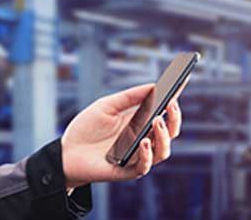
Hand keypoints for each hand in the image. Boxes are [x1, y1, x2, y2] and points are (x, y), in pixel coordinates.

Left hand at [60, 82, 184, 190]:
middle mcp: (143, 140)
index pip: (163, 111)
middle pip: (170, 132)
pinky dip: (147, 155)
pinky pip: (143, 166)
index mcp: (140, 123)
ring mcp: (137, 156)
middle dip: (175, 118)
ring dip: (164, 137)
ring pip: (162, 151)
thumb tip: (153, 85)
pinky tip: (143, 142)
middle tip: (171, 104)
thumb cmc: (86, 127)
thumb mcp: (107, 105)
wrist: (66, 152)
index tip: (184, 80)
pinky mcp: (127, 171)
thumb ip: (129, 97)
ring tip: (157, 121)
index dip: (175, 97)